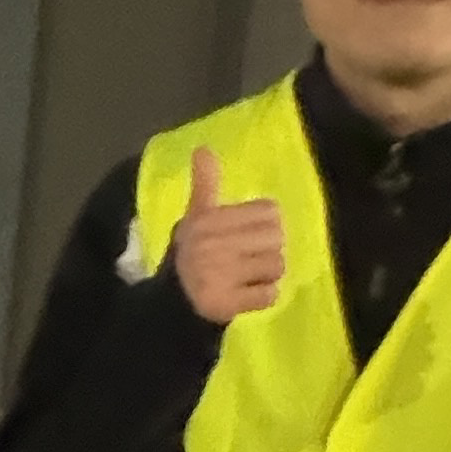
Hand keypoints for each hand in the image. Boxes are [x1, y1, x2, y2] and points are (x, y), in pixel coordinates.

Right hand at [167, 144, 285, 323]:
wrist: (173, 301)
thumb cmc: (192, 253)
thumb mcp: (196, 216)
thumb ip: (205, 183)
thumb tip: (203, 148)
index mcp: (208, 219)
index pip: (269, 211)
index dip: (264, 224)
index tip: (247, 235)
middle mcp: (212, 245)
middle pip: (277, 238)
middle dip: (268, 250)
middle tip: (249, 259)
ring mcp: (218, 275)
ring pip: (277, 266)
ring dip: (267, 275)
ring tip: (247, 278)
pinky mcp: (226, 303)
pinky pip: (270, 295)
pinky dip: (263, 297)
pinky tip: (245, 295)